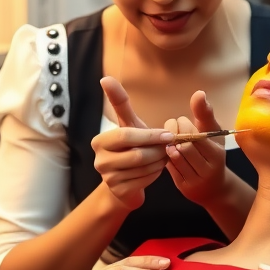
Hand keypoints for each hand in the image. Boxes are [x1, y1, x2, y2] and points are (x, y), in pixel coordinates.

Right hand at [92, 77, 170, 209]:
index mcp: (100, 141)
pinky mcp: (119, 191)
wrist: (126, 182)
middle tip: (170, 145)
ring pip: (144, 168)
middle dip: (158, 150)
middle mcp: (100, 160)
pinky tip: (157, 168)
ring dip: (160, 161)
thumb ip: (120, 102)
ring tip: (164, 155)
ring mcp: (108, 178)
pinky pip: (146, 180)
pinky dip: (156, 173)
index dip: (149, 135)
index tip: (167, 134)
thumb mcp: (128, 125)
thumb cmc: (131, 147)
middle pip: (137, 154)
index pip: (126, 135)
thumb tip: (106, 78)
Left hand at [161, 90, 230, 209]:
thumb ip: (204, 113)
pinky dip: (166, 157)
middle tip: (171, 129)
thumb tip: (199, 93)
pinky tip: (166, 152)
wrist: (213, 188)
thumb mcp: (213, 133)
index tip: (181, 122)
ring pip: (175, 157)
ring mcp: (196, 180)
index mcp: (217, 153)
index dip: (183, 125)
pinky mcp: (184, 187)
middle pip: (184, 145)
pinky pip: (170, 169)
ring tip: (168, 139)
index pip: (195, 135)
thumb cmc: (212, 154)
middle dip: (173, 133)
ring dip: (168, 145)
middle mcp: (208, 168)